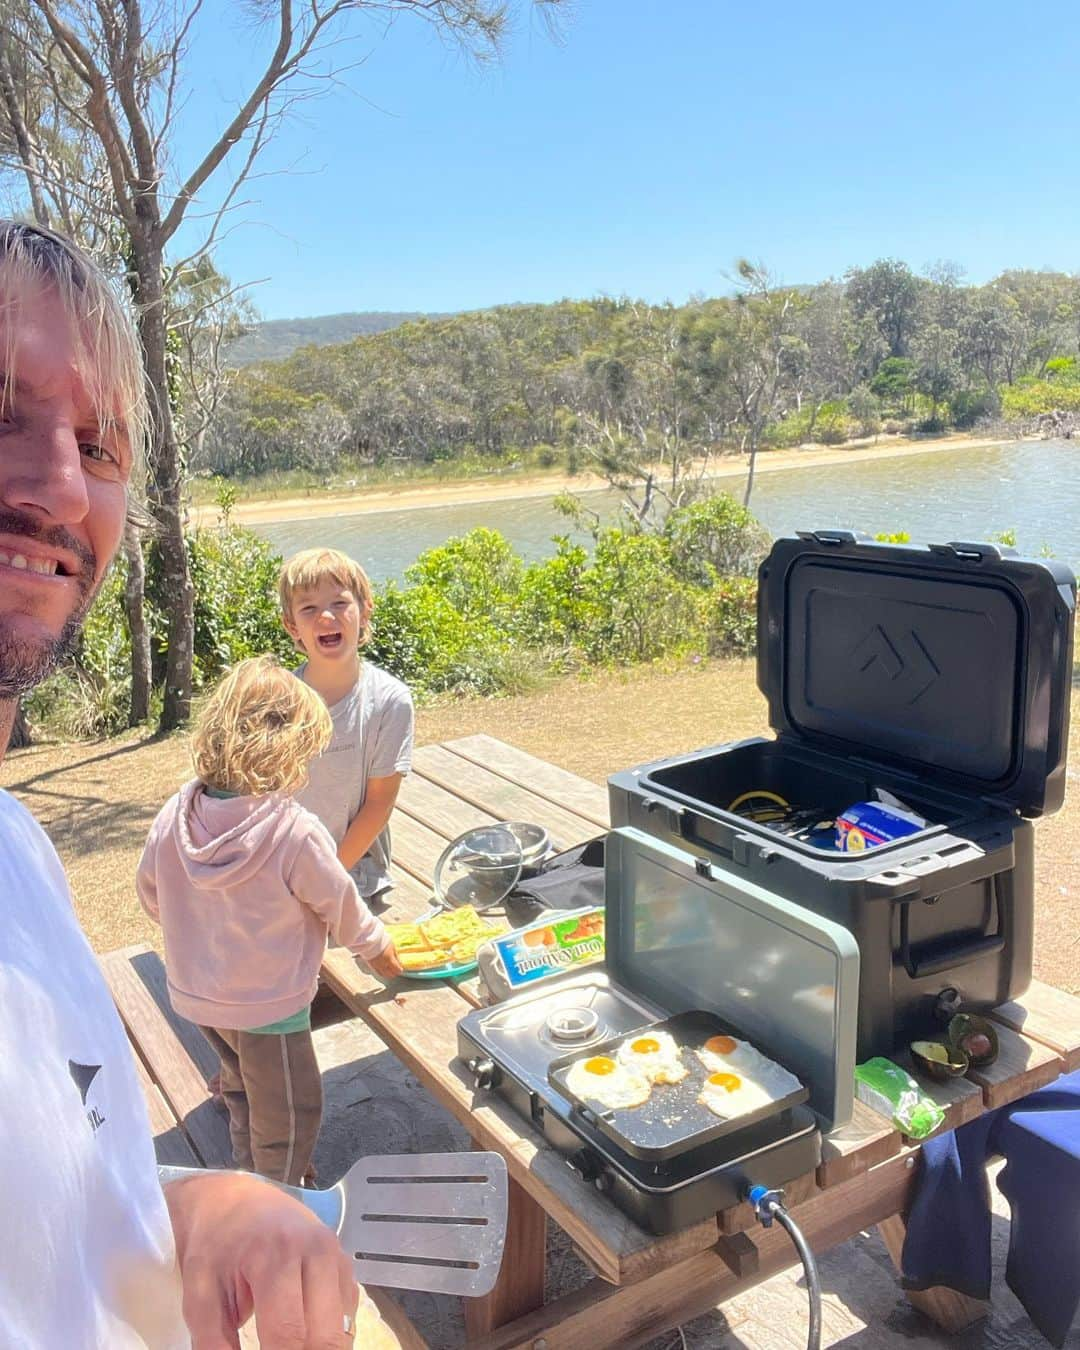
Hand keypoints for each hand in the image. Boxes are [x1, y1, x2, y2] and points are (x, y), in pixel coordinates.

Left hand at [164, 1170, 357, 1348]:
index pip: (288, 1337)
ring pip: (343, 1331)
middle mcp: (316, 1251)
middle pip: (325, 1338)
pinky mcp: (345, 1262)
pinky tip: (303, 1338)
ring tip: (286, 1346)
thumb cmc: (214, 1247)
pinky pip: (348, 1316)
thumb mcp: (200, 1297)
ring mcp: (336, 1255)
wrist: (234, 1200)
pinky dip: (328, 1337)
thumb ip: (215, 1345)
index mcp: (275, 1257)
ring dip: (318, 1348)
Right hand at [366, 944, 402, 980]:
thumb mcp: (392, 946)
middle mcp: (383, 965)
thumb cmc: (383, 941)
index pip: (396, 969)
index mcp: (389, 959)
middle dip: (394, 973)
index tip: (401, 969)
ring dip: (388, 974)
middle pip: (390, 974)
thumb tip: (399, 962)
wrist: (370, 939)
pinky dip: (382, 973)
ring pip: (383, 975)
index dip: (400, 970)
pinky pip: (377, 972)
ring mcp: (376, 966)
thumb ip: (396, 955)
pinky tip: (383, 971)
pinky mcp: (371, 965)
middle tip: (396, 970)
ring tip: (390, 972)